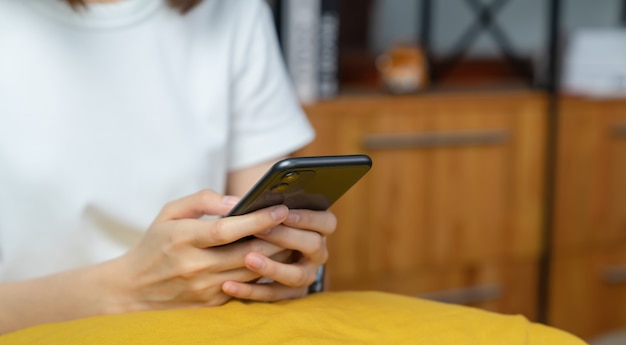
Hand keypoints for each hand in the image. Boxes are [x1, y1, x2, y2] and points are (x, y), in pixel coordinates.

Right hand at [110, 190, 292, 311]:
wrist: (134, 289)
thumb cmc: (156, 243)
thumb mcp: (169, 212)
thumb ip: (202, 200)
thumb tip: (236, 201)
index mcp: (182, 239)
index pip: (226, 230)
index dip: (256, 219)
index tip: (279, 208)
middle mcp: (195, 266)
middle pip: (246, 252)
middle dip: (276, 237)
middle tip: (297, 222)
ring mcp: (205, 288)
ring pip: (252, 271)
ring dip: (277, 255)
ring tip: (294, 237)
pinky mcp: (214, 302)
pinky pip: (247, 285)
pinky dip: (265, 271)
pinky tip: (279, 257)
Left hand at [222, 209, 336, 300]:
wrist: (243, 252)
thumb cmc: (256, 224)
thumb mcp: (258, 211)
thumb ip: (253, 206)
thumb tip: (236, 203)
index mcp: (317, 228)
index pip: (327, 222)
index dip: (308, 217)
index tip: (284, 212)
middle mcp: (316, 253)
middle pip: (314, 245)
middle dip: (286, 237)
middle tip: (260, 231)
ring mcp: (306, 274)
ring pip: (297, 275)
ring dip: (273, 267)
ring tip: (248, 259)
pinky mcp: (290, 294)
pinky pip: (274, 295)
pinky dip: (251, 291)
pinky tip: (229, 285)